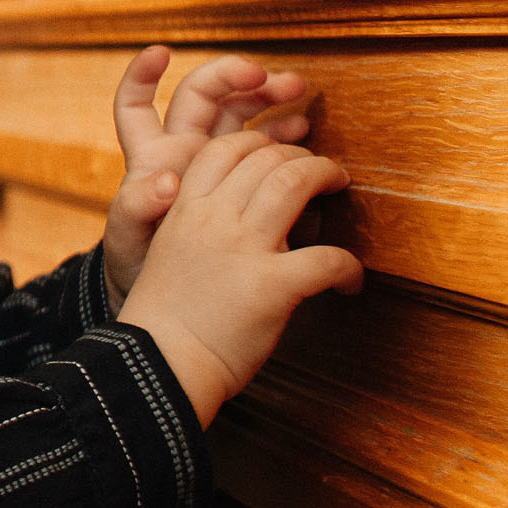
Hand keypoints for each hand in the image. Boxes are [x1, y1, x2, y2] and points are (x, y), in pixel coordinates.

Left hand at [102, 46, 311, 311]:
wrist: (169, 309)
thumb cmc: (139, 268)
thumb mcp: (129, 242)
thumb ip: (138, 211)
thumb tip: (162, 182)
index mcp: (151, 158)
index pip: (138, 106)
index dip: (142, 76)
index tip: (160, 53)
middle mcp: (182, 152)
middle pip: (207, 98)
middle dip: (237, 78)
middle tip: (269, 78)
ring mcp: (216, 167)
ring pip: (242, 117)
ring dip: (269, 99)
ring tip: (301, 96)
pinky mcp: (244, 188)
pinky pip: (266, 153)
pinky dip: (285, 139)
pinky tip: (305, 135)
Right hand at [117, 128, 361, 427]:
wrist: (157, 366)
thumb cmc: (162, 322)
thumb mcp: (167, 257)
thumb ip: (198, 231)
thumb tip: (239, 223)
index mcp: (184, 211)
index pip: (225, 149)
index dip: (260, 142)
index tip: (279, 152)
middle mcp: (213, 220)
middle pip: (267, 158)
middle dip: (302, 156)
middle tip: (321, 169)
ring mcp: (243, 249)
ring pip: (295, 182)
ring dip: (327, 176)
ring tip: (342, 185)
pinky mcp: (273, 285)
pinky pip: (328, 258)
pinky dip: (349, 266)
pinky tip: (350, 281)